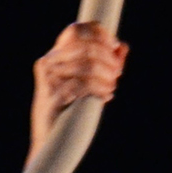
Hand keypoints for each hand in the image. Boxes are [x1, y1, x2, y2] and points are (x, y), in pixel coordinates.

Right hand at [31, 22, 127, 146]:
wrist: (51, 143)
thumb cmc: (72, 111)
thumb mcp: (90, 84)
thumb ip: (107, 65)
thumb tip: (123, 47)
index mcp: (55, 56)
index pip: (76, 30)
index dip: (98, 33)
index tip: (114, 46)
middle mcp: (49, 63)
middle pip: (86, 47)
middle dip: (108, 59)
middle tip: (117, 73)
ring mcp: (48, 80)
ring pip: (87, 65)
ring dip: (106, 76)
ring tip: (111, 86)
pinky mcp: (52, 96)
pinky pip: (83, 85)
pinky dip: (100, 89)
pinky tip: (106, 95)